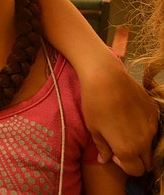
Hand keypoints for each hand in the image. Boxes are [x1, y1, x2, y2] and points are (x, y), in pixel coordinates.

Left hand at [81, 60, 156, 175]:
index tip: (114, 153)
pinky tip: (129, 114)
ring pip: (151, 145)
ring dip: (141, 143)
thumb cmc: (94, 104)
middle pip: (146, 162)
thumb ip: (103, 148)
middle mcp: (144, 142)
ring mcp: (153, 127)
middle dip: (136, 159)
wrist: (106, 77)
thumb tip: (105, 160)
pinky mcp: (155, 113)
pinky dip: (144, 128)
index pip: (134, 171)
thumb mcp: (93, 128)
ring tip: (123, 127)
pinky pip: (153, 128)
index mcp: (128, 150)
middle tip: (120, 144)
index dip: (123, 165)